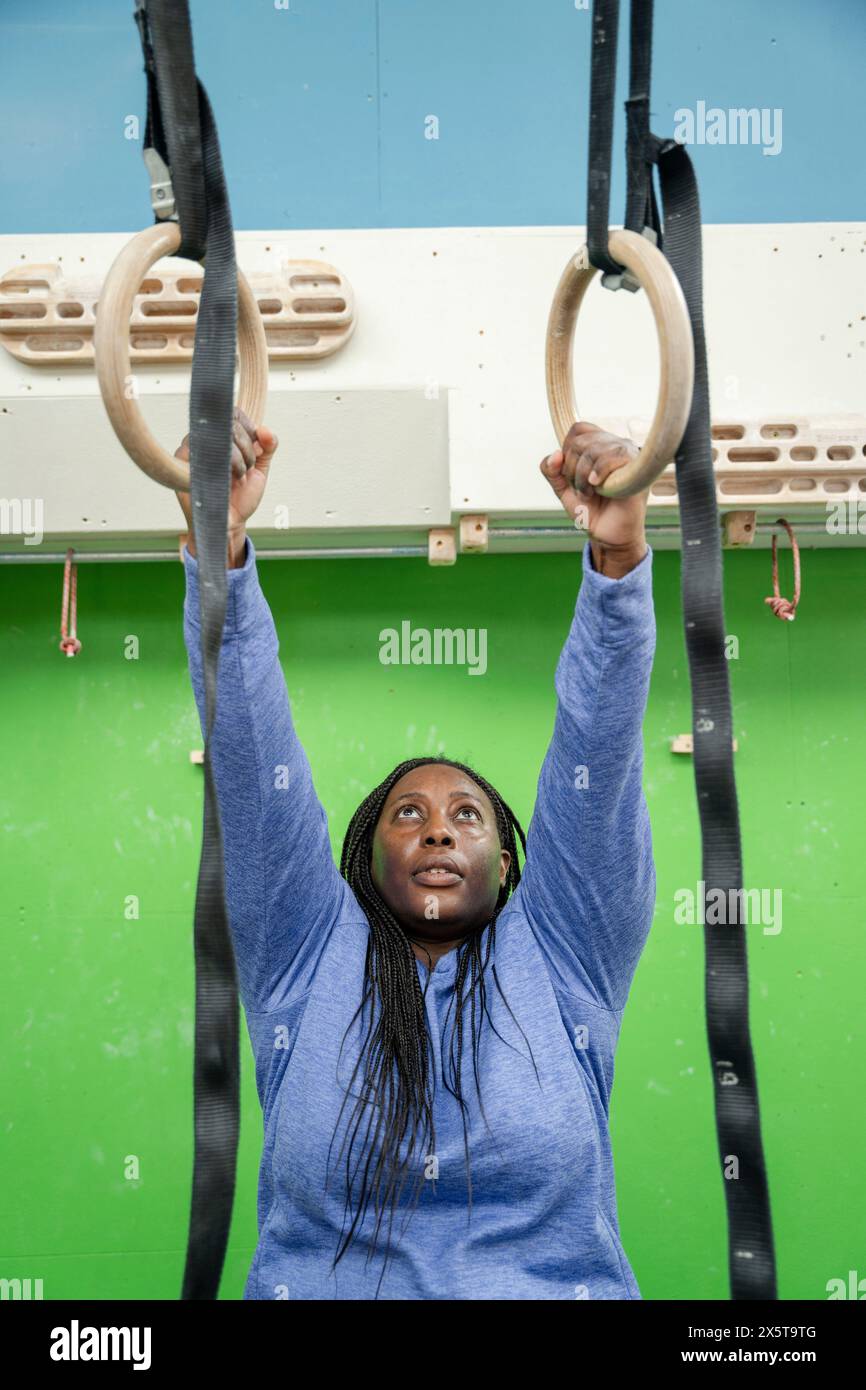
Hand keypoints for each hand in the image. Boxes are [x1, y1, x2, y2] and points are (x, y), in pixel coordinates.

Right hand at [175, 408, 278, 565]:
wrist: (228, 523)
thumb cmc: (238, 498)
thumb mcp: (259, 470)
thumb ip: (267, 447)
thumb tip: (266, 430)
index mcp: (218, 437)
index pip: (232, 414)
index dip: (249, 429)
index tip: (256, 449)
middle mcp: (201, 440)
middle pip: (228, 424)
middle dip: (247, 447)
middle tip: (247, 469)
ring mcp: (189, 450)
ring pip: (218, 436)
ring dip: (237, 457)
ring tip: (239, 476)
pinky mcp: (181, 465)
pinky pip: (204, 452)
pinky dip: (225, 464)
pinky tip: (229, 479)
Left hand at [540, 421, 647, 576]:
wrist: (609, 535)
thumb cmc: (592, 511)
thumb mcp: (564, 490)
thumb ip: (552, 471)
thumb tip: (555, 454)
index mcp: (600, 446)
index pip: (579, 430)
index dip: (567, 450)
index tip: (570, 474)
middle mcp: (616, 446)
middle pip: (582, 441)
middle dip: (572, 468)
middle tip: (581, 490)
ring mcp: (629, 455)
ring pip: (595, 449)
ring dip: (583, 475)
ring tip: (589, 493)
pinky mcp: (637, 469)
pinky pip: (614, 456)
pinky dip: (599, 471)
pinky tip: (597, 486)